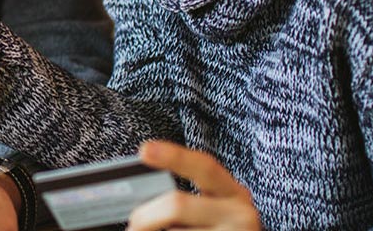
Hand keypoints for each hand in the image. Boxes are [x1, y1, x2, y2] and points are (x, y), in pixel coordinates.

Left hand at [127, 141, 261, 230]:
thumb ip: (184, 202)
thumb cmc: (213, 230)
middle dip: (145, 216)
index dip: (175, 157)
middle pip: (177, 205)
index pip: (205, 167)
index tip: (146, 150)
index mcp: (233, 193)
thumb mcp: (210, 212)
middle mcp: (241, 214)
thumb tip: (140, 202)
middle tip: (132, 225)